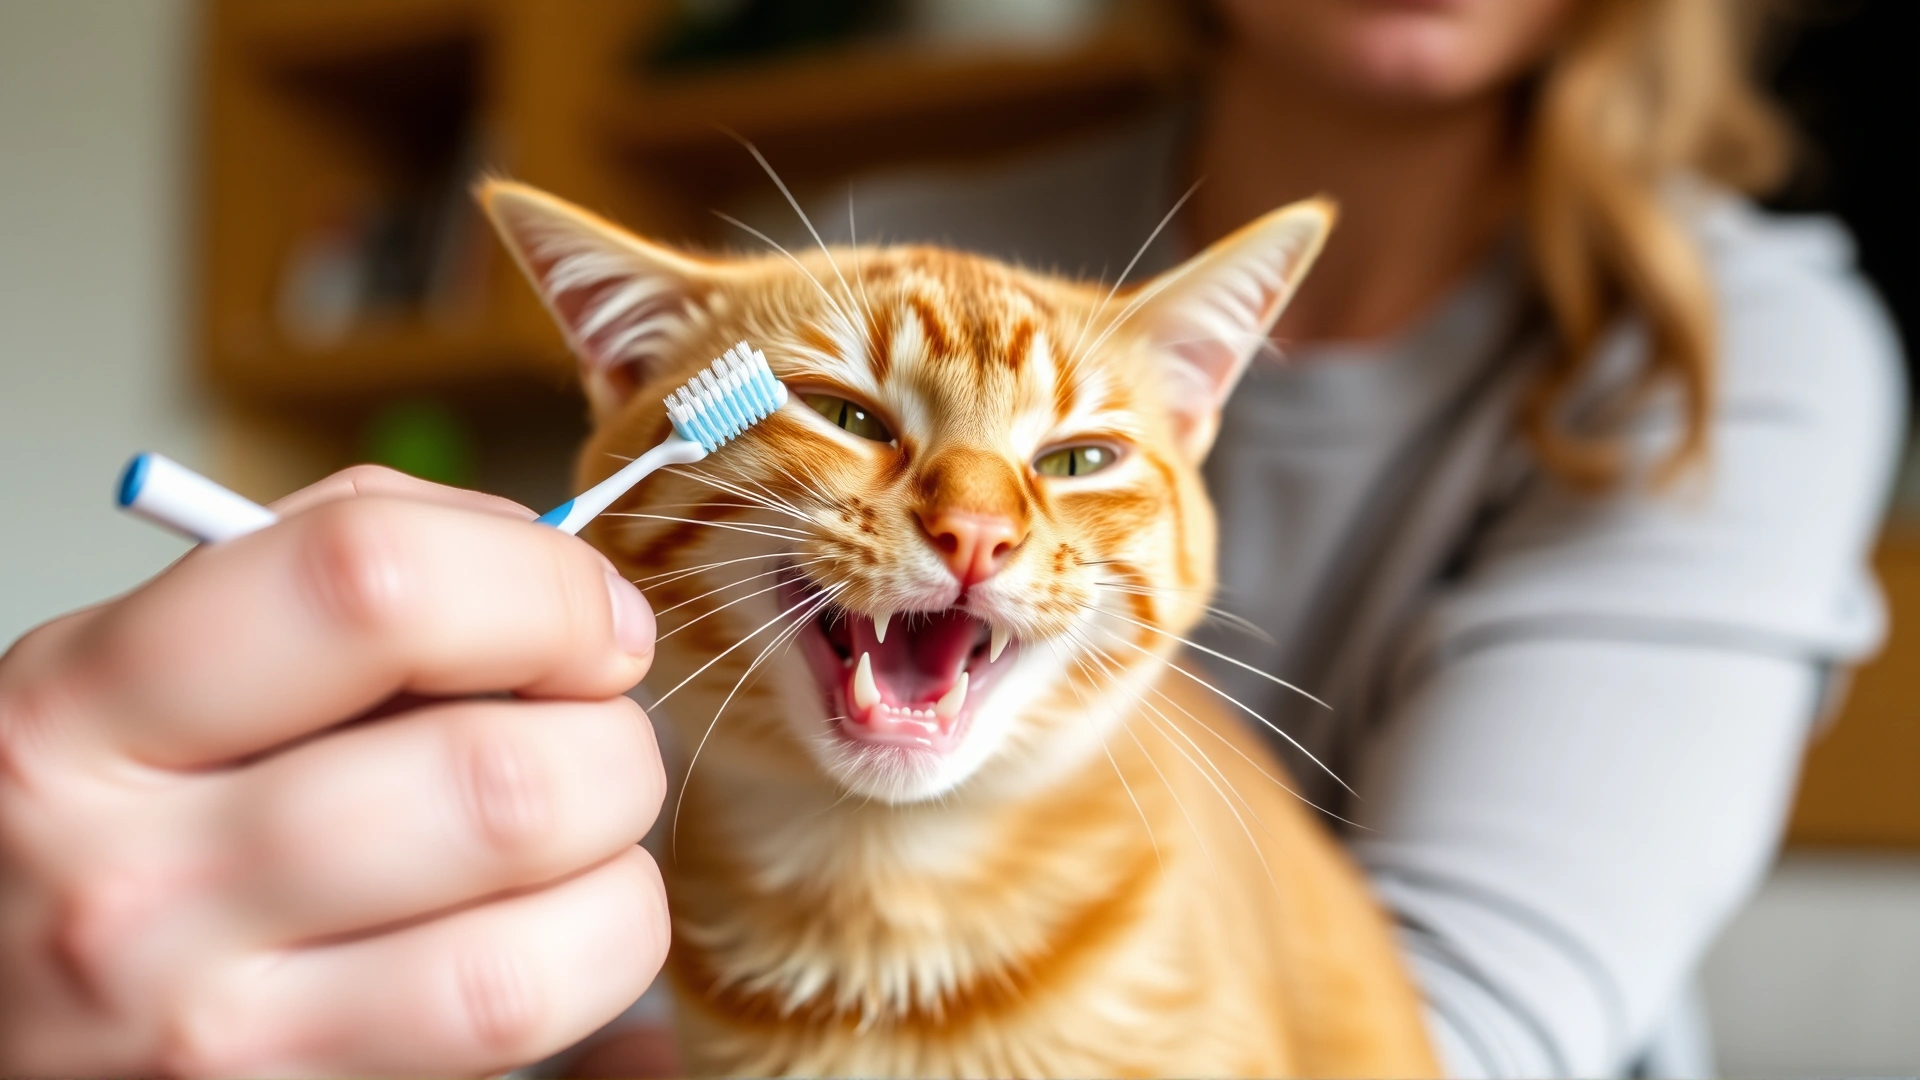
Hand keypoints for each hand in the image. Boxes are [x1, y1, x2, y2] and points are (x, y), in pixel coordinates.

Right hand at [0, 466, 668, 1076]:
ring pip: (524, 958)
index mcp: (90, 710)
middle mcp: (138, 887)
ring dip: (613, 874)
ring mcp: (212, 1040)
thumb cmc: (112, 806)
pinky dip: (590, 969)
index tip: (591, 612)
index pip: (372, 586)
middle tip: (593, 730)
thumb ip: (346, 563)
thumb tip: (558, 571)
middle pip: (496, 786)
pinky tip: (552, 924)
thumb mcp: (152, 650)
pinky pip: (519, 1045)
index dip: (541, 586)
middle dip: (608, 740)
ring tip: (575, 837)